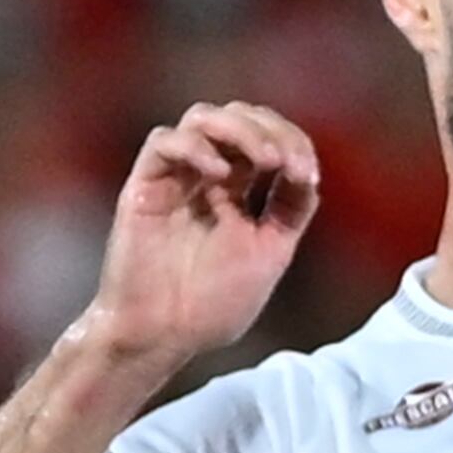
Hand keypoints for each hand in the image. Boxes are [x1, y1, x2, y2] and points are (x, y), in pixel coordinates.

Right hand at [69, 103, 319, 373]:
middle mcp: (205, 177)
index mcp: (236, 191)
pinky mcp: (144, 187)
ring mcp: (174, 179)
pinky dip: (195, 148)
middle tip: (284, 162)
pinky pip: (163, 142)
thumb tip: (308, 171)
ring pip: (202, 117)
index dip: (293, 142)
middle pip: (238, 116)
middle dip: (270, 129)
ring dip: (240, 130)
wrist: (163, 336)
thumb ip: (291, 210)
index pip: (267, 137)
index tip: (307, 174)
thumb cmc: (210, 306)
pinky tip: (218, 176)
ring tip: (263, 161)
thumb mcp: (271, 253)